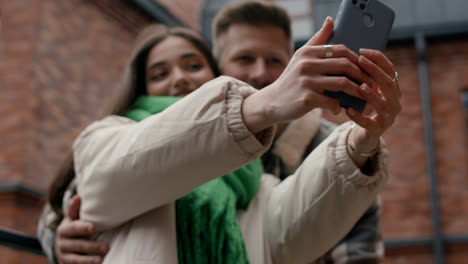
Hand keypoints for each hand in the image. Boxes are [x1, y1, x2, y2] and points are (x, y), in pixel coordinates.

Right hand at [55, 195, 108, 263]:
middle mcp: (62, 244)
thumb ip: (74, 209)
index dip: (83, 228)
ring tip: (101, 260)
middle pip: (77, 245)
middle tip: (106, 247)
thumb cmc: (73, 229)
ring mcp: (64, 256)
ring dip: (88, 261)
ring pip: (75, 259)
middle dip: (92, 246)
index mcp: (64, 229)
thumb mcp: (72, 219)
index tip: (94, 227)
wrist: (62, 247)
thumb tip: (77, 197)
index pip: (74, 228)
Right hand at [242, 17, 371, 132]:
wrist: (272, 102)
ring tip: (362, 96)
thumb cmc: (291, 79)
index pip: (341, 50)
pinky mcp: (307, 99)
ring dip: (357, 91)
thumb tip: (331, 20)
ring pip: (342, 83)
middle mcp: (306, 65)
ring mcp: (306, 82)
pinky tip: (339, 108)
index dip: (358, 59)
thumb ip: (318, 39)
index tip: (367, 67)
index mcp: (308, 53)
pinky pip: (332, 101)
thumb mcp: (301, 57)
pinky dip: (339, 106)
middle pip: (345, 65)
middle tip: (371, 83)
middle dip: (362, 74)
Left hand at [345, 48, 401, 164]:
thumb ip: (362, 76)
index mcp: (392, 90)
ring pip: (382, 105)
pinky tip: (347, 109)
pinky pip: (369, 124)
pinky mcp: (377, 131)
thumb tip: (349, 53)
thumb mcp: (364, 90)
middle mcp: (394, 102)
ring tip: (359, 86)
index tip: (362, 50)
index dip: (378, 59)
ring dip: (371, 94)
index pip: (390, 70)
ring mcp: (387, 118)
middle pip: (389, 84)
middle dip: (375, 71)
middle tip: (360, 61)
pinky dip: (358, 117)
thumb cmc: (362, 107)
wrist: (363, 135)